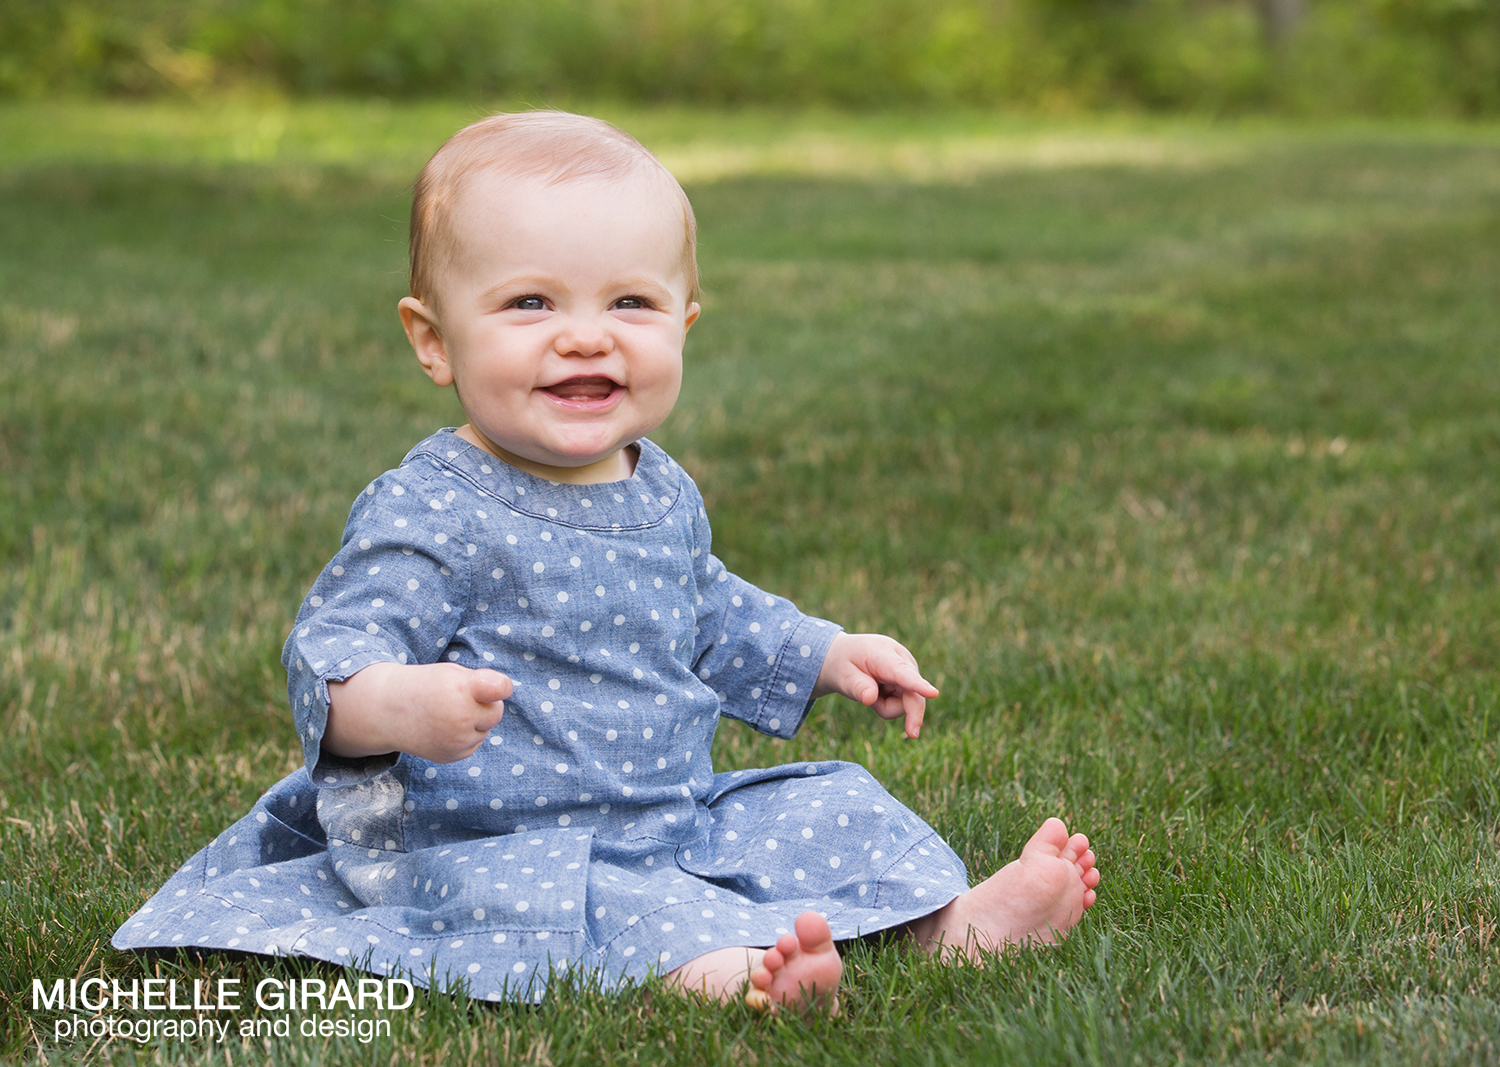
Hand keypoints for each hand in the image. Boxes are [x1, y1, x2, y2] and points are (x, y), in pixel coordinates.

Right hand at [325, 661, 510, 762]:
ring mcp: (457, 740)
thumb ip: (481, 683)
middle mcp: (461, 717)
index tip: (500, 688)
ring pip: (485, 730)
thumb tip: (505, 697)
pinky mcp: (453, 756)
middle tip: (460, 698)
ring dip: (473, 722)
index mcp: (462, 688)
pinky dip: (464, 736)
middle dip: (484, 705)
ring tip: (446, 713)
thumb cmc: (427, 686)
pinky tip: (443, 727)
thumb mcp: (452, 673)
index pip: (500, 688)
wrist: (388, 710)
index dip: (502, 687)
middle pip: (496, 712)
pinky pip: (473, 744)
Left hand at [812, 632, 938, 738]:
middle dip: (913, 714)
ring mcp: (908, 671)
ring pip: (907, 703)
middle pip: (913, 694)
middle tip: (912, 734)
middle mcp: (902, 660)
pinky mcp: (910, 682)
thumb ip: (856, 686)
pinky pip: (904, 705)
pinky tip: (879, 692)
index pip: (902, 673)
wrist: (846, 656)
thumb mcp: (842, 675)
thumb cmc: (844, 664)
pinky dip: (888, 705)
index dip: (918, 685)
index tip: (934, 693)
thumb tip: (871, 699)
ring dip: (886, 706)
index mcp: (882, 654)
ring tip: (869, 692)